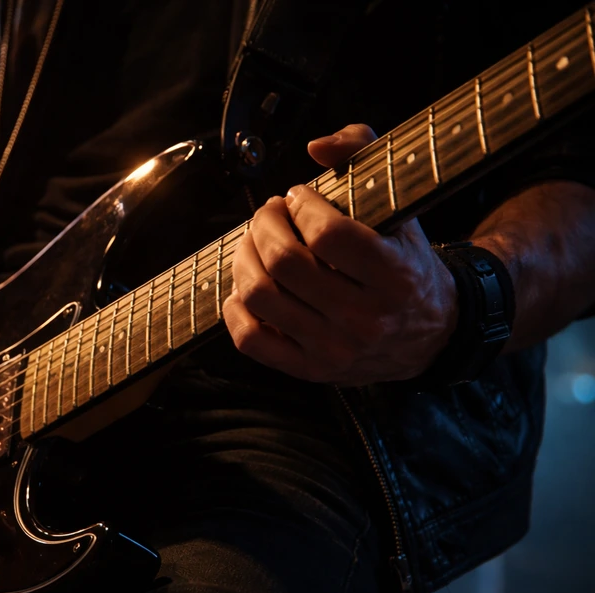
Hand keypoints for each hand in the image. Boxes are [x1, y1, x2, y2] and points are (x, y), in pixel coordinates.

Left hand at [223, 124, 457, 385]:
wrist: (431, 334)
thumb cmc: (406, 261)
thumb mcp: (404, 204)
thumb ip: (367, 153)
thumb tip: (316, 146)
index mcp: (395, 275)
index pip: (328, 234)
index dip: (302, 206)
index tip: (300, 198)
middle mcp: (365, 318)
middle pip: (283, 262)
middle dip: (264, 225)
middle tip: (269, 214)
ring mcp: (334, 349)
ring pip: (259, 296)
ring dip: (244, 257)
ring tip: (255, 243)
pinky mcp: (309, 369)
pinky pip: (250, 339)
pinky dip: (235, 307)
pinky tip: (246, 285)